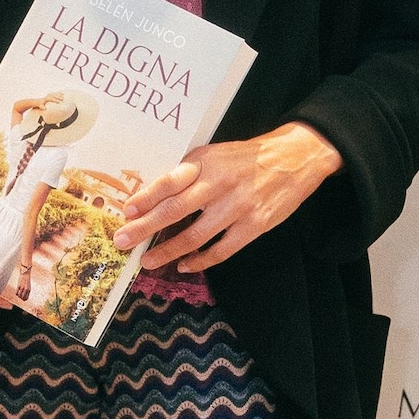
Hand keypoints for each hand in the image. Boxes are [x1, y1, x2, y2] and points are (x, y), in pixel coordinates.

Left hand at [114, 123, 341, 273]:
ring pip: (196, 236)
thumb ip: (189, 172)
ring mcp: (237, 207)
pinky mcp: (254, 226)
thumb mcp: (215, 154)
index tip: (127, 211)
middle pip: (175, 210)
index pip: (170, 182)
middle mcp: (219, 185)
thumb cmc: (247, 157)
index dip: (146, 197)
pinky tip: (184, 264)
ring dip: (168, 250)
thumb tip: (154, 195)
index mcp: (207, 164)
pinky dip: (200, 260)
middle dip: (145, 228)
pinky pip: (221, 250)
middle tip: (123, 241)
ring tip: (148, 261)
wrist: (295, 158)